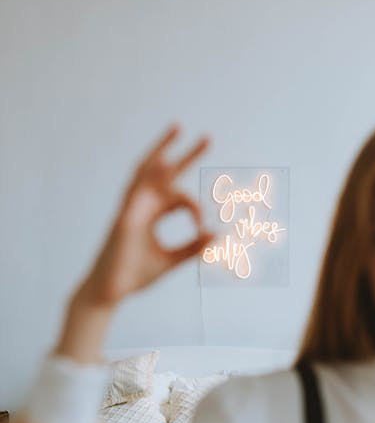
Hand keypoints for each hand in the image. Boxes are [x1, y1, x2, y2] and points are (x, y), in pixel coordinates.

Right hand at [77, 124, 213, 308]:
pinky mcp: (122, 222)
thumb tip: (218, 235)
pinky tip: (160, 167)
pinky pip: (134, 198)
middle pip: (163, 173)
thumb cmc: (135, 275)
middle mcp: (140, 206)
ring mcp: (130, 211)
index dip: (195, 207)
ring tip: (177, 129)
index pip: (176, 193)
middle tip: (209, 137)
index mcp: (151, 214)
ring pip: (145, 173)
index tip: (206, 227)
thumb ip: (193, 248)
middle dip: (185, 155)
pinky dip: (147, 185)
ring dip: (160, 150)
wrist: (108, 293)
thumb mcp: (171, 261)